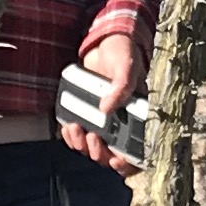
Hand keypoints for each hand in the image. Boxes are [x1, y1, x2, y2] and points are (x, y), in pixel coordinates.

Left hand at [64, 32, 140, 173]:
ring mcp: (101, 121)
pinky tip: (68, 127)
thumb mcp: (126, 67)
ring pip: (92, 148)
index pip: (137, 152)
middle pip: (110, 155)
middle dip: (99, 153)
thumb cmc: (123, 53)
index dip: (128, 164)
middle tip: (93, 138)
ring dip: (82, 146)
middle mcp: (120, 124)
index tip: (116, 161)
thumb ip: (121, 86)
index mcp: (137, 118)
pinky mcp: (84, 114)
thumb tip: (106, 109)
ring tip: (76, 130)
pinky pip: (77, 135)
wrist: (104, 41)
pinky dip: (70, 136)